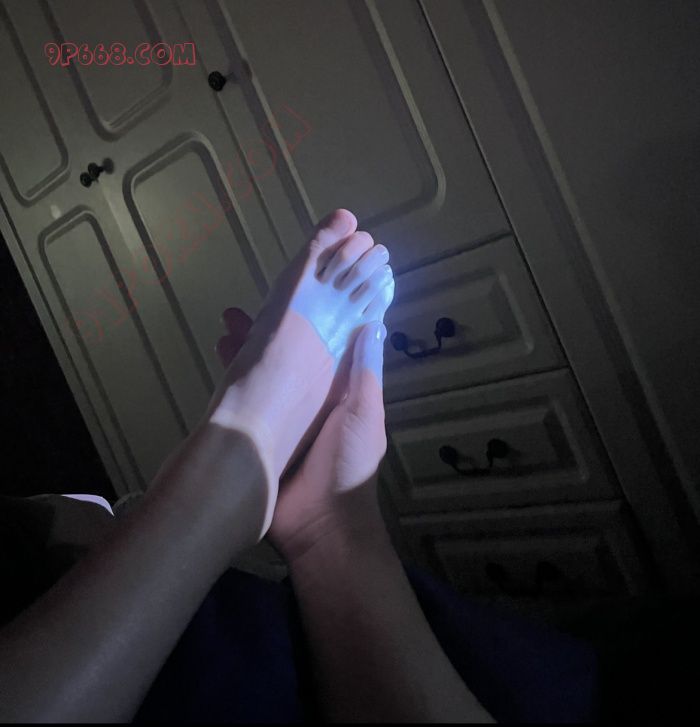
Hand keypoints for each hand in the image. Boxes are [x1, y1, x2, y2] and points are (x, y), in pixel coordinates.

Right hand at [216, 309, 388, 562]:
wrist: (319, 524)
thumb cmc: (348, 465)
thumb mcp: (364, 414)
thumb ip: (364, 373)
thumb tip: (372, 322)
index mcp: (337, 391)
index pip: (324, 345)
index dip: (314, 319)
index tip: (300, 291)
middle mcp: (308, 396)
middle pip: (288, 354)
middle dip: (271, 329)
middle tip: (250, 304)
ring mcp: (281, 412)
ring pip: (263, 369)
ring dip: (248, 345)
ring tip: (227, 320)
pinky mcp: (258, 428)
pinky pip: (245, 396)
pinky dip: (234, 375)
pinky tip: (221, 354)